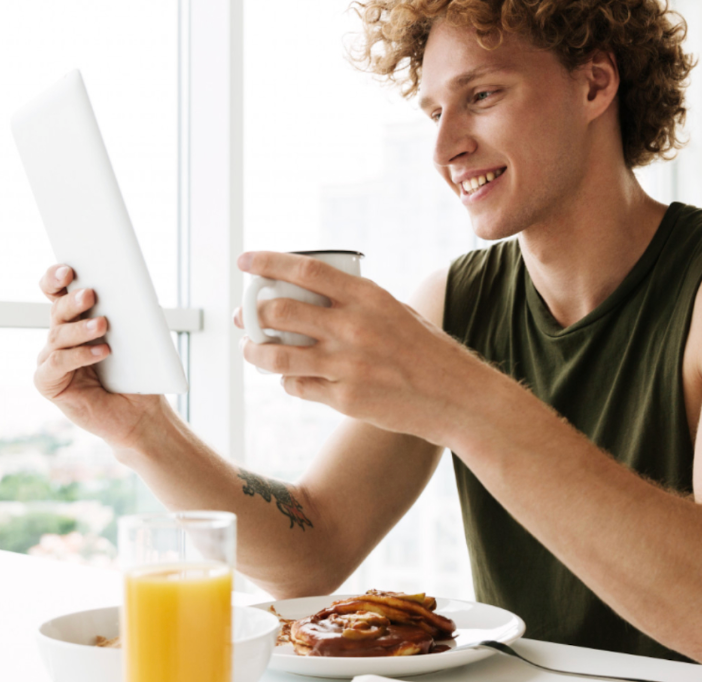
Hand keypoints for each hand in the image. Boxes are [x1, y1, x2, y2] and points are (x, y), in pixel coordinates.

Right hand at [33, 265, 165, 449]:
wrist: (140, 413)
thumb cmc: (138, 373)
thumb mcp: (136, 338)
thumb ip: (125, 314)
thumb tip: (125, 289)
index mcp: (75, 320)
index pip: (56, 291)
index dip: (56, 278)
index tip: (68, 268)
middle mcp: (58, 337)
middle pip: (57, 311)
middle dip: (73, 300)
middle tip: (90, 293)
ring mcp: (50, 360)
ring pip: (58, 335)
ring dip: (81, 329)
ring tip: (103, 325)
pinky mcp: (48, 383)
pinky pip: (58, 364)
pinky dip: (80, 355)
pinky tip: (102, 352)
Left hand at [235, 252, 487, 445]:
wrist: (456, 397)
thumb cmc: (427, 351)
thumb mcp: (396, 311)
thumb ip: (356, 303)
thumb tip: (310, 297)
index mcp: (367, 297)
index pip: (305, 271)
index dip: (268, 262)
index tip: (245, 261)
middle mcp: (353, 328)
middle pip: (279, 312)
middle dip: (252, 312)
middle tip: (246, 315)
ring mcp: (347, 365)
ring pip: (277, 356)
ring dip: (254, 352)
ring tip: (250, 350)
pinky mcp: (345, 399)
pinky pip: (297, 386)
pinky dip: (286, 380)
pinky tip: (289, 377)